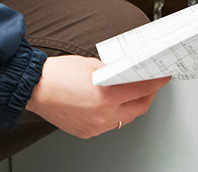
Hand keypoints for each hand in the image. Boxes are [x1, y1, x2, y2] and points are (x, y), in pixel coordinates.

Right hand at [26, 55, 169, 138]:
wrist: (35, 88)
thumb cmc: (59, 74)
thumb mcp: (93, 65)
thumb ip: (114, 72)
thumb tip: (128, 73)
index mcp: (106, 97)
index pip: (141, 90)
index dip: (156, 82)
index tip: (163, 77)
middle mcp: (102, 116)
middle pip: (138, 108)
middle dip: (149, 95)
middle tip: (152, 84)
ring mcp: (94, 127)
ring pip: (124, 119)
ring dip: (133, 105)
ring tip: (134, 92)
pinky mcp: (86, 132)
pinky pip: (109, 124)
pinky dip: (116, 113)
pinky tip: (115, 103)